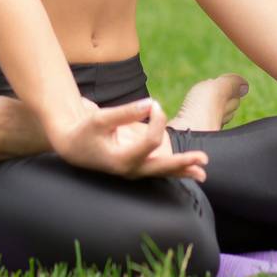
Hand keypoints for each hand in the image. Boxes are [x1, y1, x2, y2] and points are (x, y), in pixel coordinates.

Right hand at [47, 97, 209, 181]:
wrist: (73, 145)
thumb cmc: (85, 130)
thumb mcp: (100, 119)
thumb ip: (126, 112)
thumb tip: (151, 104)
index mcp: (121, 160)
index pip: (150, 142)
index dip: (157, 121)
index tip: (155, 104)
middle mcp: (131, 170)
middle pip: (162, 167)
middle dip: (182, 162)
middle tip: (202, 159)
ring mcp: (135, 170)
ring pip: (163, 172)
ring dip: (184, 170)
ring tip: (203, 173)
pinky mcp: (138, 165)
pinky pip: (160, 169)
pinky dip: (176, 169)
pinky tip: (193, 171)